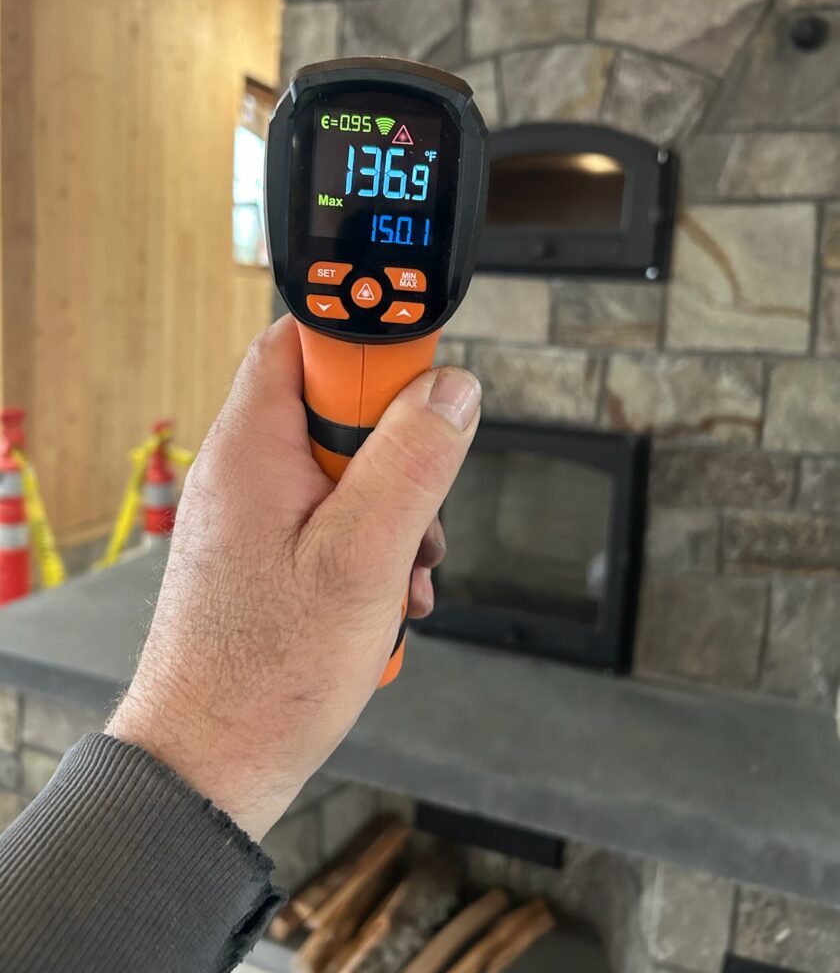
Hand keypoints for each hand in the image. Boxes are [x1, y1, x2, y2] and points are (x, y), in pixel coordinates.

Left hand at [107, 317, 480, 840]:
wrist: (209, 762)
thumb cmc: (264, 674)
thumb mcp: (363, 558)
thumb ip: (412, 464)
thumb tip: (451, 391)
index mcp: (252, 446)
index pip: (304, 340)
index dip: (368, 349)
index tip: (418, 384)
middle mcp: (245, 468)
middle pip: (338, 408)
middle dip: (398, 455)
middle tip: (416, 514)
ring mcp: (254, 513)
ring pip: (344, 471)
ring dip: (393, 514)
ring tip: (403, 577)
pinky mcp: (265, 551)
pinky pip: (330, 519)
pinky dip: (369, 548)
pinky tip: (384, 600)